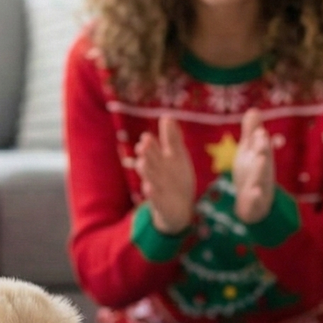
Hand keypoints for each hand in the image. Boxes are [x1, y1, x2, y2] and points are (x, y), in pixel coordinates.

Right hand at [136, 116, 196, 233]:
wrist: (180, 206)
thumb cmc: (177, 178)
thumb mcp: (178, 156)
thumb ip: (172, 138)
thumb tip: (167, 116)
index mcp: (160, 160)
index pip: (154, 149)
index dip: (150, 144)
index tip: (146, 137)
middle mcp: (156, 172)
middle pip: (150, 161)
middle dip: (146, 154)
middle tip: (143, 145)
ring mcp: (157, 187)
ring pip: (150, 177)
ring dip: (146, 170)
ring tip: (142, 162)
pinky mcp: (160, 203)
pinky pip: (155, 198)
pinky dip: (151, 193)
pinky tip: (149, 188)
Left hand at [232, 108, 275, 223]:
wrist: (253, 205)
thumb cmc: (252, 173)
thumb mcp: (249, 151)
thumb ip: (251, 132)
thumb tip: (254, 109)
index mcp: (260, 156)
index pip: (261, 145)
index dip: (260, 137)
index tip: (259, 129)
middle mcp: (263, 170)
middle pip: (264, 158)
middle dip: (263, 147)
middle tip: (262, 135)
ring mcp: (260, 186)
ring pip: (261, 177)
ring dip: (261, 168)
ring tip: (260, 158)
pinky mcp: (255, 202)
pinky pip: (255, 199)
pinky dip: (255, 196)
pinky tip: (254, 192)